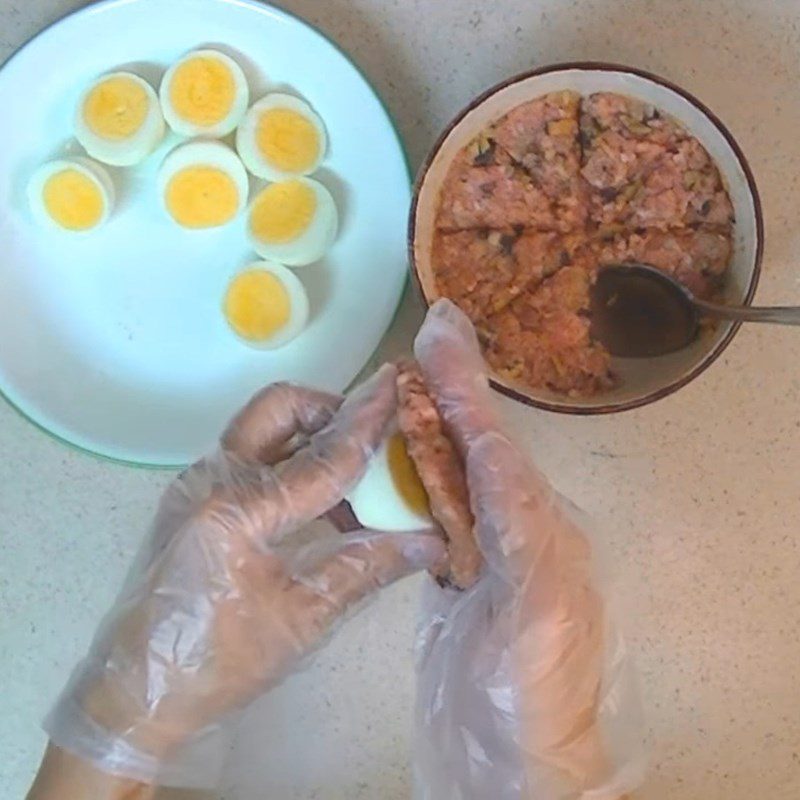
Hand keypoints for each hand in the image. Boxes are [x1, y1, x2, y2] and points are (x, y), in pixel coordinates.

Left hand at [42, 366, 443, 786]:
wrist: (135, 692)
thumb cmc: (218, 663)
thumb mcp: (303, 619)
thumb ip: (367, 569)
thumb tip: (432, 543)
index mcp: (237, 510)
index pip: (320, 459)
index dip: (367, 429)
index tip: (400, 391)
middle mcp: (212, 479)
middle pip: (280, 408)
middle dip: (330, 410)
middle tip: (371, 437)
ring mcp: (197, 483)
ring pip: (264, 427)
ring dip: (312, 436)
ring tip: (357, 478)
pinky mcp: (194, 496)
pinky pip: (252, 456)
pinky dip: (292, 462)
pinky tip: (323, 505)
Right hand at [411, 301, 642, 799]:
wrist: (510, 770)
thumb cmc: (532, 695)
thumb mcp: (539, 607)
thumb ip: (522, 527)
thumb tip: (494, 447)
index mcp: (542, 527)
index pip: (494, 444)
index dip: (464, 388)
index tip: (437, 331)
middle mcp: (514, 531)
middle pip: (470, 451)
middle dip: (439, 397)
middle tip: (406, 348)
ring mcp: (479, 556)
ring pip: (445, 479)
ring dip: (415, 434)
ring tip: (380, 396)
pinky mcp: (448, 582)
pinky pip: (425, 518)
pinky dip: (401, 485)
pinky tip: (376, 468)